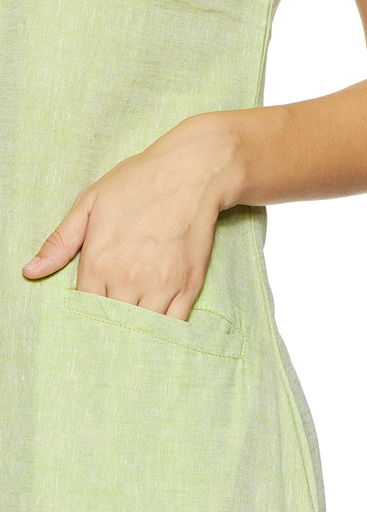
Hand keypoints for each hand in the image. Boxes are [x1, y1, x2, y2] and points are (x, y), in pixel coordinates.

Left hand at [21, 114, 240, 319]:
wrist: (191, 173)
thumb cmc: (138, 183)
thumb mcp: (90, 203)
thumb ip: (60, 242)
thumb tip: (30, 271)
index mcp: (99, 261)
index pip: (84, 309)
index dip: (85, 316)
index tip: (89, 318)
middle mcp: (128, 279)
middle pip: (112, 324)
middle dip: (109, 330)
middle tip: (108, 335)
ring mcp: (161, 285)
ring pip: (143, 329)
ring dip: (135, 334)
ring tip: (131, 337)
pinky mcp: (189, 286)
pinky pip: (175, 325)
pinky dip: (164, 333)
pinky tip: (157, 333)